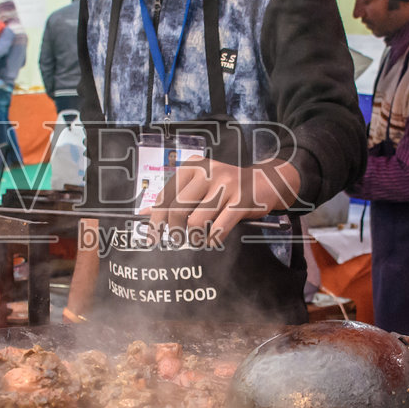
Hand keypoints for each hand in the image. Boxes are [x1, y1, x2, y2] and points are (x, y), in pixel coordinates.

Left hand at [149, 158, 300, 243]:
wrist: (265, 181)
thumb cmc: (226, 187)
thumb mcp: (199, 185)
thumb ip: (173, 197)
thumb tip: (144, 214)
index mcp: (192, 166)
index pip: (165, 196)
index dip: (155, 221)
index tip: (152, 238)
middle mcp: (207, 172)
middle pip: (177, 210)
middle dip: (175, 231)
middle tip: (177, 241)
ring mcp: (226, 185)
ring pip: (197, 222)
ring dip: (195, 238)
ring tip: (198, 240)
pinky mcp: (242, 201)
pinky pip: (219, 228)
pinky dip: (212, 240)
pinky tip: (213, 240)